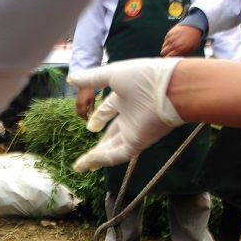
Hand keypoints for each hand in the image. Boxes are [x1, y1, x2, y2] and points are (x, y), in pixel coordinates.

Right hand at [69, 58, 183, 171]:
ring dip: (96, 157)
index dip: (99, 118)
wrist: (170, 89)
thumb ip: (91, 79)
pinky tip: (88, 163)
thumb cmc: (144, 76)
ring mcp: (134, 131)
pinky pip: (116, 154)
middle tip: (86, 155)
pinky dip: (102, 159)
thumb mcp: (112, 74)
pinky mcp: (137, 143)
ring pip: (112, 147)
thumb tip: (71, 78)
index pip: (109, 111)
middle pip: (112, 133)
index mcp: (126, 98)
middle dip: (99, 144)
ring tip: (81, 166)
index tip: (90, 126)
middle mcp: (131, 115)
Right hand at [161, 24, 203, 56]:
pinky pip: (165, 40)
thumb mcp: (192, 49)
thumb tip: (177, 59)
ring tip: (171, 47)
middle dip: (165, 54)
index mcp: (180, 49)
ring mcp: (171, 38)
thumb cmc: (194, 39)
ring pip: (163, 46)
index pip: (168, 57)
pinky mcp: (169, 33)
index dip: (167, 59)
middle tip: (168, 53)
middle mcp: (174, 44)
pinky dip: (167, 41)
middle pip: (163, 52)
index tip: (168, 59)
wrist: (194, 26)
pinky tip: (172, 41)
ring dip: (166, 48)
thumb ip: (184, 55)